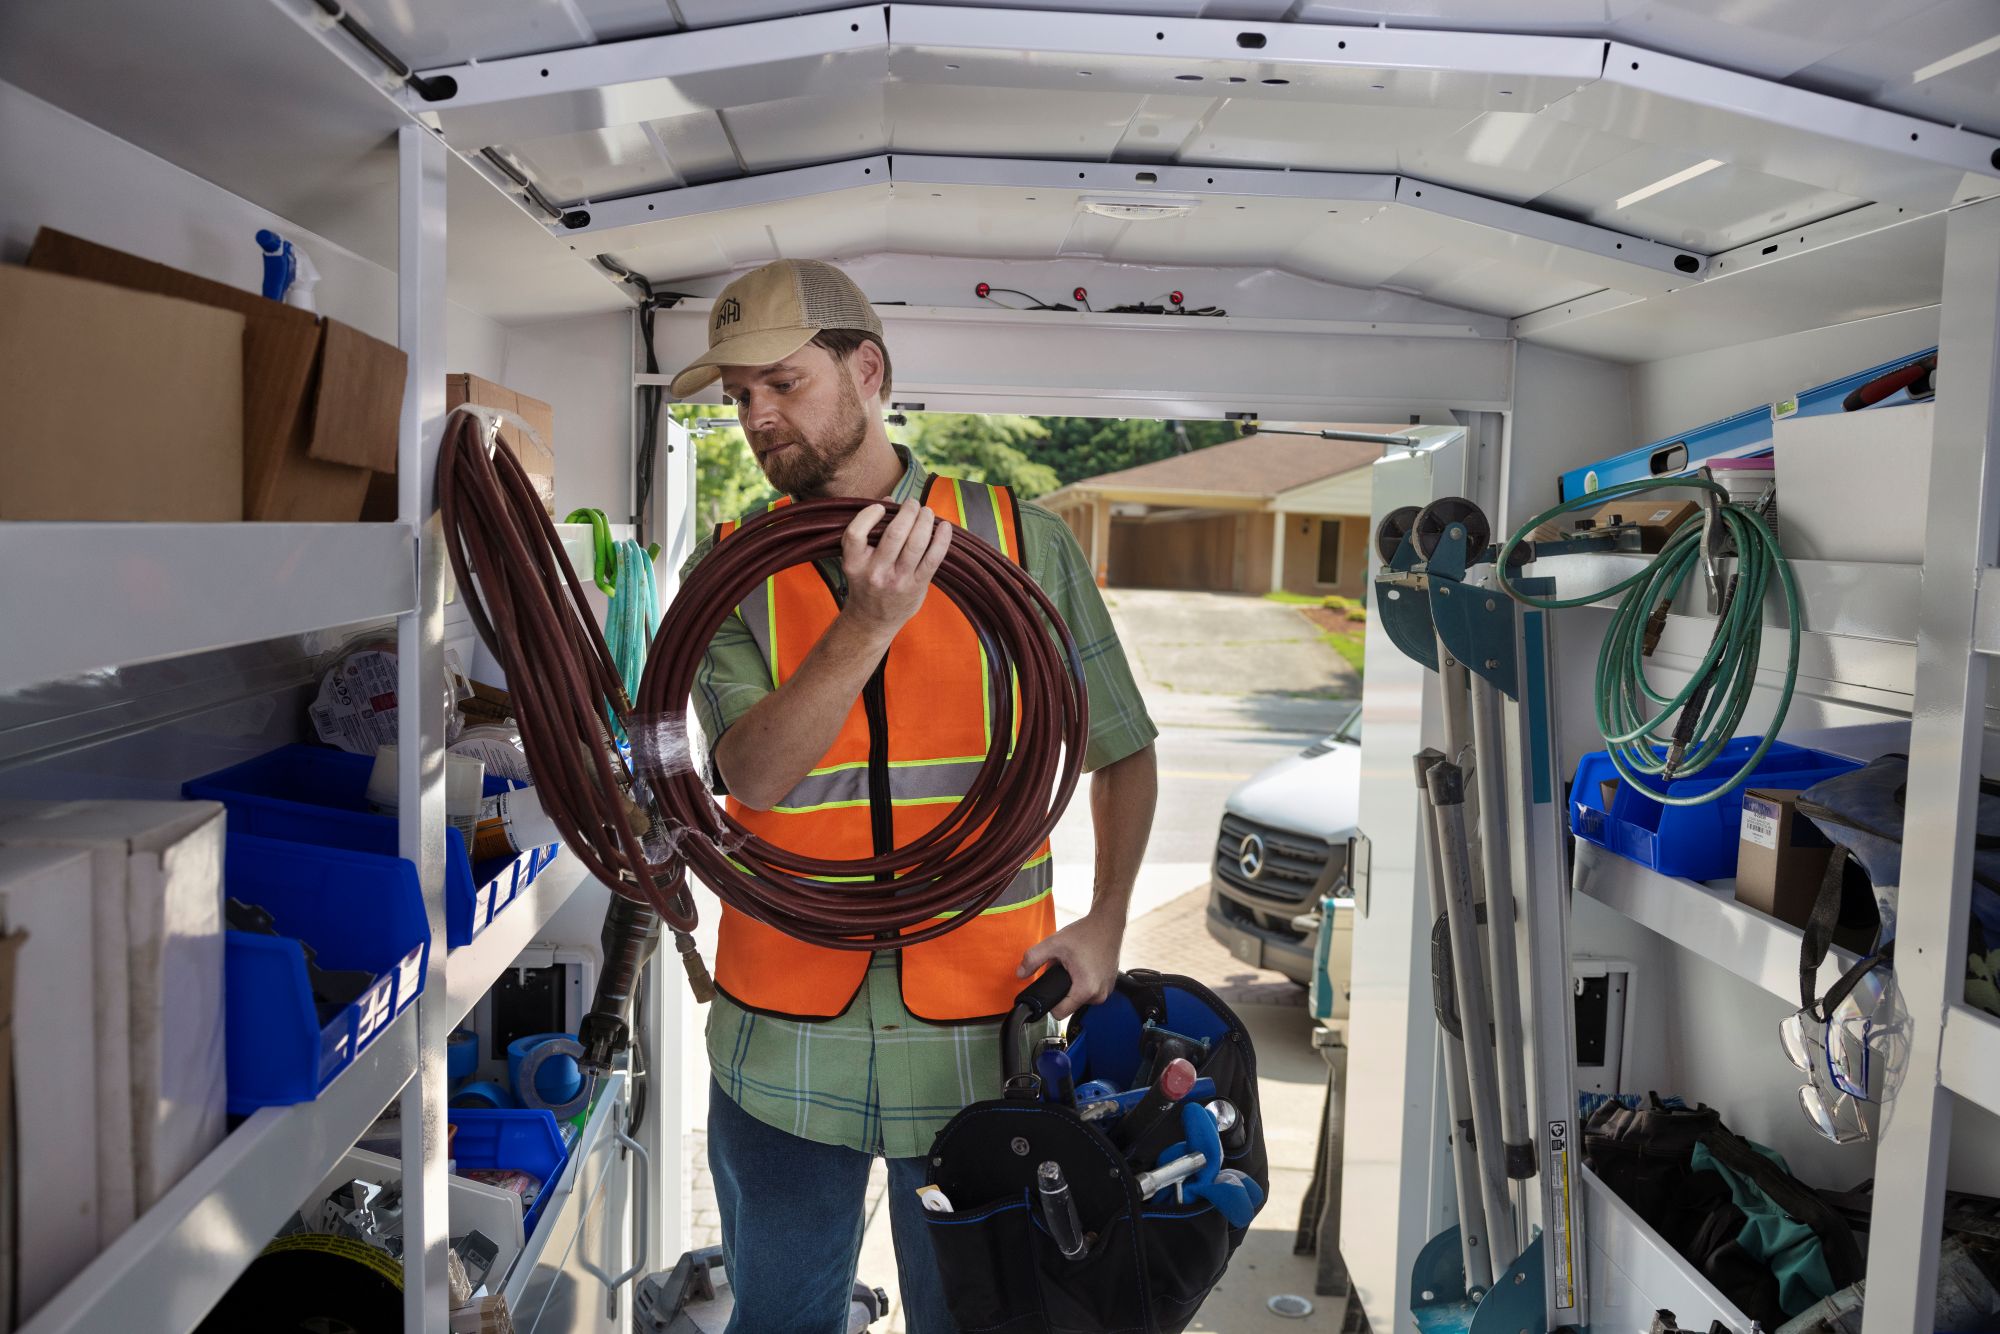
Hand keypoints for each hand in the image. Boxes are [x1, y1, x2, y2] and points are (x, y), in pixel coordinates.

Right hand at [839, 499, 951, 637]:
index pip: (856, 533)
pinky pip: (933, 558)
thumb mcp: (858, 560)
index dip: (869, 514)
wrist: (873, 620)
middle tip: (913, 504)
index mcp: (854, 563)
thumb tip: (890, 500)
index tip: (880, 507)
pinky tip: (945, 527)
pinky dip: (942, 540)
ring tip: (927, 512)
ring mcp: (897, 580)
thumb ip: (869, 530)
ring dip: (925, 521)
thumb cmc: (866, 582)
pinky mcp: (917, 586)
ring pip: (916, 543)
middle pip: (895, 533)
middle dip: (908, 511)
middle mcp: (875, 572)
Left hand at [1019, 911, 1123, 1019]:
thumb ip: (1033, 959)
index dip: (1048, 1001)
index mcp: (1086, 989)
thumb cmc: (1086, 933)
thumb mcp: (1054, 943)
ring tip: (1074, 965)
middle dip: (1061, 988)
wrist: (1108, 923)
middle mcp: (1099, 995)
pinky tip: (1083, 966)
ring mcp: (1106, 991)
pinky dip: (1083, 982)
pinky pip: (1089, 991)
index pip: (1059, 1013)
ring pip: (1079, 998)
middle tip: (1063, 968)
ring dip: (1072, 985)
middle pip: (1069, 1005)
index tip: (1047, 988)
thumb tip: (1020, 973)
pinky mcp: (1109, 986)